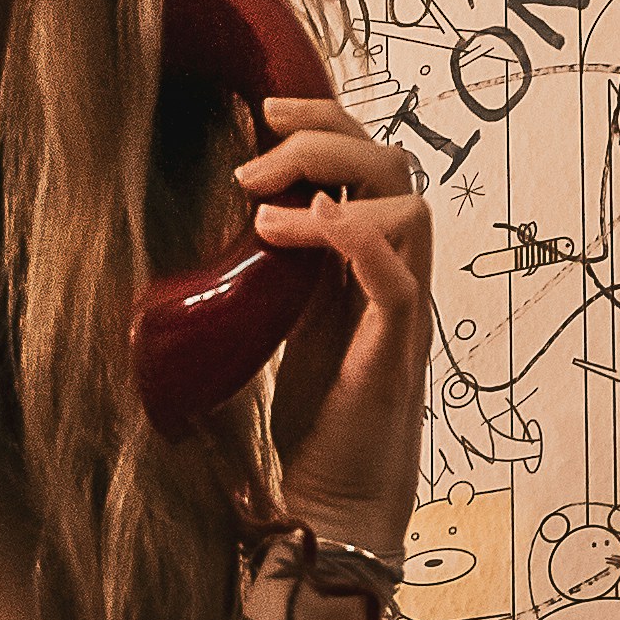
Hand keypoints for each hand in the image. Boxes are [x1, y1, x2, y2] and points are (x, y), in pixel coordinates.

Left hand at [228, 96, 433, 541]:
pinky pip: (401, 281)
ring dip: (334, 186)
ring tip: (262, 212)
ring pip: (410, 209)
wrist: (334, 509)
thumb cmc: (312, 428)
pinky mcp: (397, 355)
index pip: (368, 160)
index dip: (325, 119)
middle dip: (324, 137)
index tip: (264, 110)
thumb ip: (269, 272)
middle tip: (253, 160)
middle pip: (395, 164)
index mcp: (365, 262)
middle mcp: (395, 275)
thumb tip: (210, 227)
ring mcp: (402, 312)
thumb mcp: (278, 327)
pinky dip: (359, 240)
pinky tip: (307, 226)